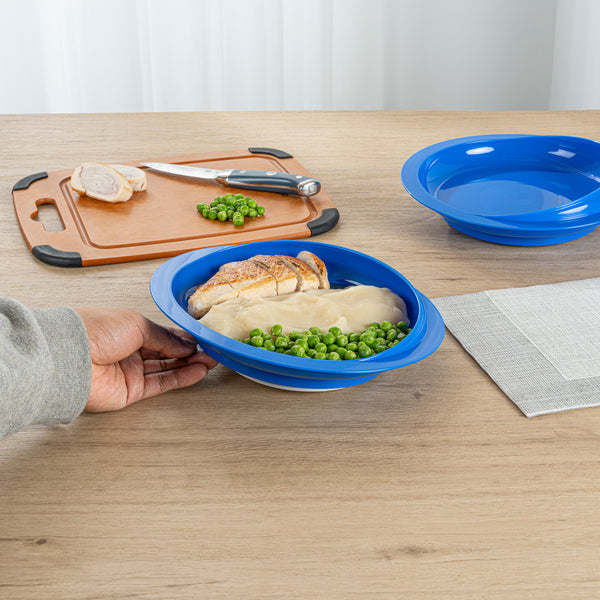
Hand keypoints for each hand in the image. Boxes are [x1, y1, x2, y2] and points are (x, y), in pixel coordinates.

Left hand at [74, 307, 217, 412]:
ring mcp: (130, 372)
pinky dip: (181, 379)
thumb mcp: (137, 324)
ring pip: (167, 369)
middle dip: (191, 352)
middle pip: (168, 353)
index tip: (203, 338)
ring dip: (190, 365)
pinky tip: (197, 372)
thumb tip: (185, 344)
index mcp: (128, 329)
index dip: (184, 338)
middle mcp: (130, 351)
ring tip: (211, 361)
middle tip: (213, 351)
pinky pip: (161, 385)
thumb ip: (165, 337)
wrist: (70, 357)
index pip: (164, 334)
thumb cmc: (94, 331)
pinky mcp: (130, 392)